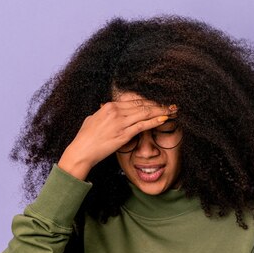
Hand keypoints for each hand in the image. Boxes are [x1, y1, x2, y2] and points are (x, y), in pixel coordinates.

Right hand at [58, 99, 176, 179]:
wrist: (81, 151)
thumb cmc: (85, 138)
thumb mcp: (93, 119)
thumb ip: (102, 114)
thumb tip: (105, 111)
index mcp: (109, 106)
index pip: (134, 101)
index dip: (148, 102)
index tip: (158, 103)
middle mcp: (116, 111)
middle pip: (142, 105)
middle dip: (158, 105)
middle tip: (171, 105)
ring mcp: (120, 123)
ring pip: (145, 113)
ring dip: (161, 111)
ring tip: (172, 111)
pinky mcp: (124, 135)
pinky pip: (143, 125)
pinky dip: (155, 121)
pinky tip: (164, 119)